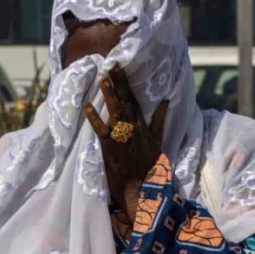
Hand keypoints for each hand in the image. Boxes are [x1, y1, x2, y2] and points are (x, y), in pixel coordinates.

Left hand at [84, 66, 168, 219]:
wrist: (142, 189)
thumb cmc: (148, 167)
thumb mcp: (158, 140)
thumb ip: (159, 120)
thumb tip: (165, 100)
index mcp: (142, 125)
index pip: (133, 99)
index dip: (126, 83)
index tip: (120, 67)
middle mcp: (133, 128)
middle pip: (125, 101)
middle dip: (118, 83)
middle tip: (112, 64)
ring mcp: (122, 137)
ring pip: (116, 112)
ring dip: (109, 95)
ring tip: (103, 79)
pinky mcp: (111, 147)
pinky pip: (102, 130)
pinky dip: (96, 119)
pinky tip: (88, 107)